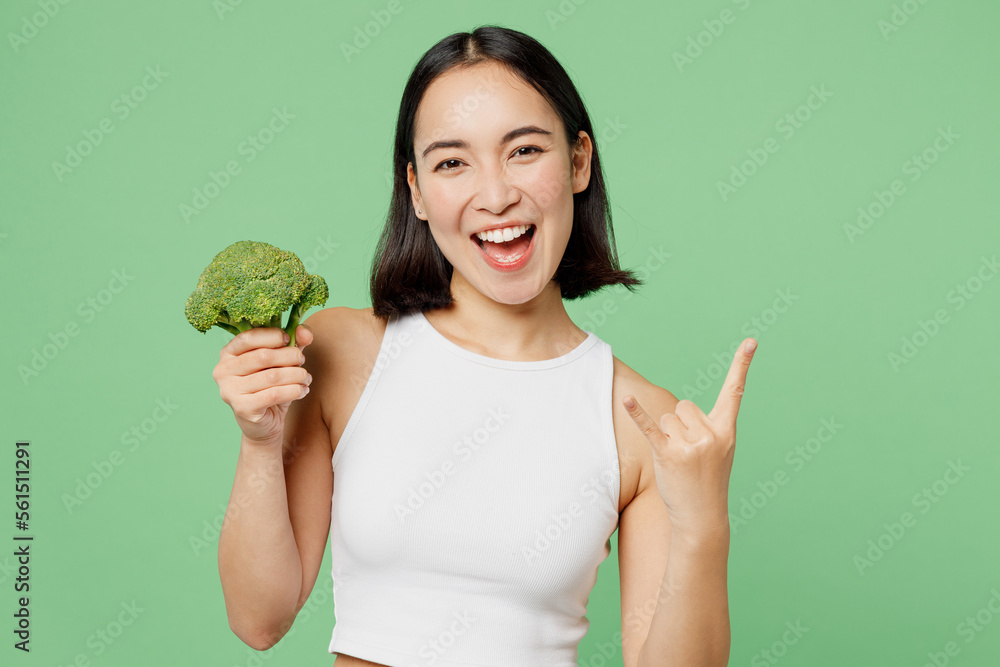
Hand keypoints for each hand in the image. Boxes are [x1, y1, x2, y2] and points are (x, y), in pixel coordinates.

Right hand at [212, 325, 314, 445]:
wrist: (264, 424)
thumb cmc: (270, 387)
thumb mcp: (281, 362)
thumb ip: (293, 343)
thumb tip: (305, 331)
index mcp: (228, 354)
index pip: (248, 337)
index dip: (272, 336)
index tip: (289, 340)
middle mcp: (223, 371)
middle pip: (263, 356)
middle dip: (290, 356)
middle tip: (302, 362)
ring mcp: (230, 390)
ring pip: (272, 376)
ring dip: (297, 375)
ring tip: (306, 378)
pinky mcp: (242, 408)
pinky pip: (274, 394)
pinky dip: (294, 391)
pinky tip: (302, 390)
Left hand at [624, 338, 756, 534]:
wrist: (702, 516)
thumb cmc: (708, 481)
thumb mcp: (719, 452)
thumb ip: (707, 427)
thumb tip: (681, 410)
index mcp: (726, 430)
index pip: (734, 392)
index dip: (742, 365)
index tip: (751, 340)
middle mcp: (711, 434)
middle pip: (683, 406)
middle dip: (680, 425)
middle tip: (688, 453)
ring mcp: (690, 445)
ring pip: (667, 417)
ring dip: (666, 436)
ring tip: (677, 460)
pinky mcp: (668, 454)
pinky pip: (649, 426)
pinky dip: (636, 412)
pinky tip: (625, 399)